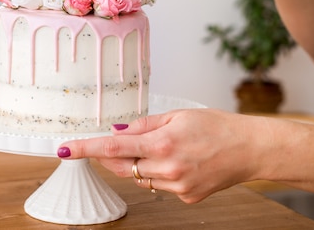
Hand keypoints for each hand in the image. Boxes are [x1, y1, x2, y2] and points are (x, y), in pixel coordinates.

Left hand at [58, 109, 269, 202]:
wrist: (249, 149)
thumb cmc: (216, 126)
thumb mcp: (177, 115)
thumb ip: (143, 125)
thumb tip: (117, 132)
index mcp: (162, 143)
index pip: (112, 148)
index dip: (85, 149)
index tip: (64, 149)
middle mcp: (167, 168)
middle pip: (121, 166)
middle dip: (112, 155)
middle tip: (120, 142)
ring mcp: (177, 186)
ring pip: (139, 177)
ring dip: (139, 163)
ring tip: (166, 147)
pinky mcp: (185, 197)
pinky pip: (159, 185)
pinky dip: (159, 173)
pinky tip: (180, 161)